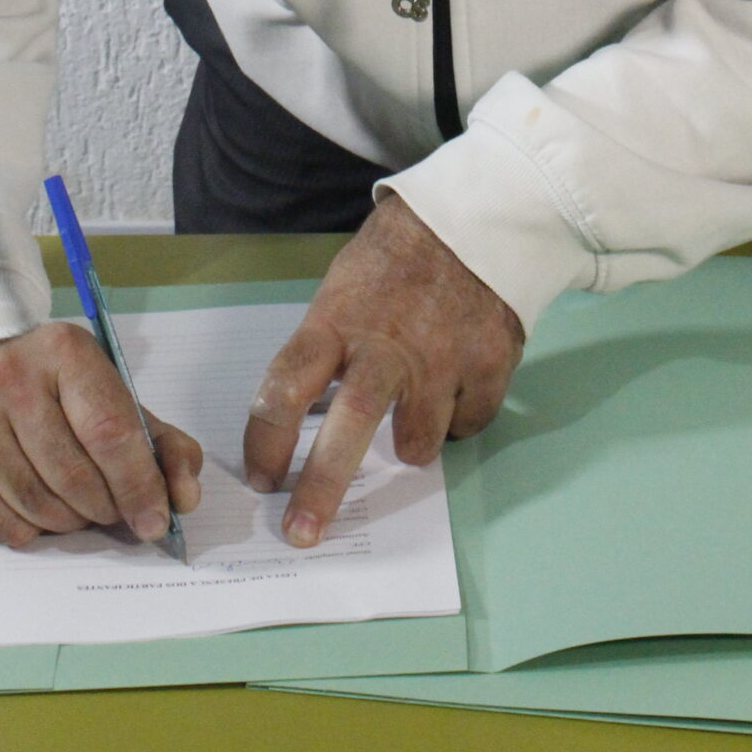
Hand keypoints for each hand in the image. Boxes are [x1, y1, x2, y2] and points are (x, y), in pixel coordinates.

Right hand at [0, 322, 202, 548]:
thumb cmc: (51, 393)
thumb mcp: (108, 396)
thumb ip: (160, 443)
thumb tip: (184, 498)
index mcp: (63, 350)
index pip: (109, 430)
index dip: (138, 484)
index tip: (156, 520)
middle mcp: (9, 379)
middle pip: (76, 476)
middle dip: (106, 507)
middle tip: (113, 511)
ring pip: (41, 506)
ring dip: (71, 522)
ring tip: (78, 507)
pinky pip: (5, 525)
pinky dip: (33, 531)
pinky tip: (38, 510)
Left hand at [243, 192, 522, 546]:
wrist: (477, 216)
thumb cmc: (396, 257)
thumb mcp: (344, 288)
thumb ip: (327, 347)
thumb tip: (302, 416)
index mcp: (337, 320)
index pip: (285, 386)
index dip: (265, 440)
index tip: (262, 477)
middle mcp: (387, 345)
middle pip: (348, 427)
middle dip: (322, 488)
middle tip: (302, 535)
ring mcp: (443, 358)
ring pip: (418, 443)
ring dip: (411, 441)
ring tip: (415, 411)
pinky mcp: (490, 364)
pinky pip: (469, 423)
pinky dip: (460, 416)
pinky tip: (457, 385)